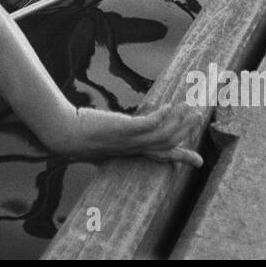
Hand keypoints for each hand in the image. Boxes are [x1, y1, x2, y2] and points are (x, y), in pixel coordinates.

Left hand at [49, 102, 203, 166]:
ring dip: (179, 121)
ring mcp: (130, 140)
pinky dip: (162, 116)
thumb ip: (114, 139)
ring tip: (190, 106)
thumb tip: (113, 136)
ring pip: (163, 135)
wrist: (66, 135)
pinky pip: (149, 125)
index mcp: (132, 153)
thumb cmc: (81, 138)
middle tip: (200, 117)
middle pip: (168, 143)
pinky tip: (168, 105)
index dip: (181, 158)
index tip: (198, 161)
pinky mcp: (123, 130)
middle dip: (186, 131)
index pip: (161, 157)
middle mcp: (134, 149)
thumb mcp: (103, 140)